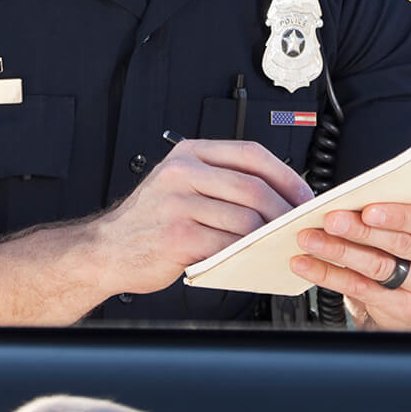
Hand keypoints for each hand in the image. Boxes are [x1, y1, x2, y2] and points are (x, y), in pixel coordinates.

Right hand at [90, 140, 313, 295]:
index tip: (303, 194)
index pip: (251, 154)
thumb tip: (278, 194)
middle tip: (296, 225)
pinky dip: (246, 253)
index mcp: (188, 154)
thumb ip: (220, 181)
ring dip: (268, 236)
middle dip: (284, 210)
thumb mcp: (180, 184)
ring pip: (244, 219)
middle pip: (253, 188)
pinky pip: (227, 245)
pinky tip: (252, 257)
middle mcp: (182, 173)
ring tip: (277, 244)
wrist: (106, 249)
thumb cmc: (150, 221)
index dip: (285, 175)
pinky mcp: (178, 238)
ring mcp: (178, 205)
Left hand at [289, 203, 410, 329]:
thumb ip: (405, 207)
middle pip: (400, 244)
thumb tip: (356, 195)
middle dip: (360, 230)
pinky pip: (362, 289)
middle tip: (330, 219)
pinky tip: (308, 264)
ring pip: (378, 266)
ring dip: (338, 251)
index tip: (367, 209)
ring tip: (310, 239)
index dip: (398, 215)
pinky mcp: (406, 309)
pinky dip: (329, 275)